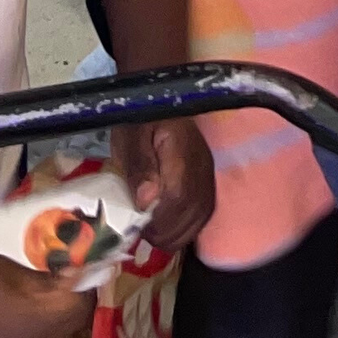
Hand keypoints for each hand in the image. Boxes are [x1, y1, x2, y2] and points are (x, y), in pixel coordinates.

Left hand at [111, 117, 216, 251]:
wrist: (157, 103)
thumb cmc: (140, 120)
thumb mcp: (130, 136)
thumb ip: (139, 165)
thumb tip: (146, 201)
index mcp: (182, 150)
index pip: (178, 196)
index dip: (159, 219)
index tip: (138, 225)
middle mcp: (202, 166)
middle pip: (192, 213)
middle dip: (165, 232)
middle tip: (141, 232)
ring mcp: (208, 176)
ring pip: (200, 218)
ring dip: (175, 234)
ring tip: (152, 232)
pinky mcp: (207, 183)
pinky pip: (203, 215)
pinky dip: (185, 229)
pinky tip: (167, 227)